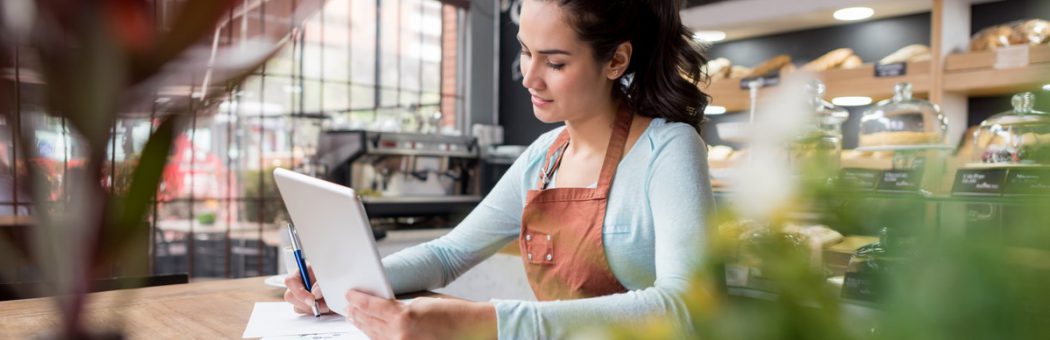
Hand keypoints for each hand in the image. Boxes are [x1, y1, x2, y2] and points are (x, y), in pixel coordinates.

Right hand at [283, 265, 330, 313]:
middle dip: (306, 303)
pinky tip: (325, 307)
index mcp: (301, 273)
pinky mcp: (305, 306)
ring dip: (312, 309)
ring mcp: (300, 296)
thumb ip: (320, 283)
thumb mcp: (328, 275)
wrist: (341, 284)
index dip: (299, 292)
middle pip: (290, 296)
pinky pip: (305, 312)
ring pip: (297, 307)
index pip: (290, 281)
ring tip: (326, 304)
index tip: (312, 300)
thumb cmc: (333, 275)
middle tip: (321, 304)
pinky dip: (315, 311)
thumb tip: (315, 293)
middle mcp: (298, 285)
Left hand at [345, 290, 496, 339]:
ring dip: (363, 326)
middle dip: (357, 313)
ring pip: (375, 336)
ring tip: (354, 317)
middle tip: (348, 306)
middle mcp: (400, 335)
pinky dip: (377, 336)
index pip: (372, 306)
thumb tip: (383, 304)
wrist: (472, 328)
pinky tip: (371, 331)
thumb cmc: (454, 312)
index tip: (350, 294)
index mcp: (403, 316)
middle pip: (370, 323)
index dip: (359, 299)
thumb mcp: (422, 300)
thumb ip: (400, 304)